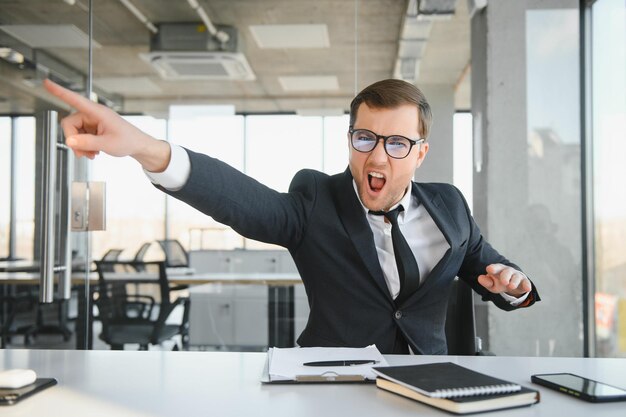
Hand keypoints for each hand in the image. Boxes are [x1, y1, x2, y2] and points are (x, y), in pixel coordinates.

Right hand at [43, 79, 169, 171]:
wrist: (138, 146)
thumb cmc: (128, 141)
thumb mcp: (107, 144)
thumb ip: (87, 143)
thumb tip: (69, 141)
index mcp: (98, 112)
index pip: (75, 99)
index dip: (59, 91)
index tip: (46, 83)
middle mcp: (93, 114)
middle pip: (69, 124)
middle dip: (74, 140)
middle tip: (82, 153)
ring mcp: (92, 122)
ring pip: (74, 133)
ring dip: (80, 145)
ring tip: (92, 154)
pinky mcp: (93, 129)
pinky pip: (80, 136)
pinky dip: (84, 146)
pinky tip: (93, 151)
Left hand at [477, 263, 531, 296]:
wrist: (512, 285)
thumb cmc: (499, 282)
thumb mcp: (492, 284)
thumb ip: (486, 282)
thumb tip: (479, 278)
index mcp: (498, 270)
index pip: (495, 268)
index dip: (493, 268)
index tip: (490, 269)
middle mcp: (508, 271)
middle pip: (507, 272)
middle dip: (505, 276)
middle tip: (503, 282)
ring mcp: (516, 276)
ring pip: (516, 277)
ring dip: (514, 281)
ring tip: (511, 286)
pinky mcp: (524, 282)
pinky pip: (526, 282)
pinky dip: (527, 285)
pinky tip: (527, 288)